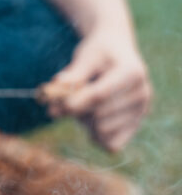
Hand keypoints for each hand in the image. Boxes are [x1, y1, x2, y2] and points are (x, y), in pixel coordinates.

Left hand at [40, 30, 151, 151]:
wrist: (117, 50)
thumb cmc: (99, 52)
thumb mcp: (85, 56)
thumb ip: (73, 74)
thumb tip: (56, 87)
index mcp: (132, 72)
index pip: (99, 95)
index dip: (74, 103)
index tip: (52, 108)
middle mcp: (142, 93)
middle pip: (99, 115)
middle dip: (75, 111)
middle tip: (61, 102)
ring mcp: (141, 111)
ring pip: (102, 131)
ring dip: (84, 122)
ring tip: (81, 105)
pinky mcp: (135, 125)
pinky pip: (111, 145)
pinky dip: (95, 136)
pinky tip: (89, 120)